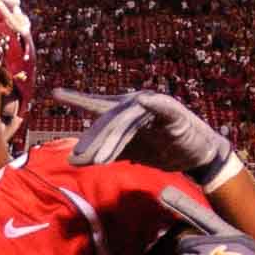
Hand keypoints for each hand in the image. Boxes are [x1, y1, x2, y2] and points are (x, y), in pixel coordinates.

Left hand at [52, 87, 242, 191]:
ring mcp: (154, 107)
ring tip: (100, 161)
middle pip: (109, 120)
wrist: (197, 154)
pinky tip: (146, 100)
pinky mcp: (174, 113)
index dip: (77, 98)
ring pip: (128, 122)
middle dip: (93, 141)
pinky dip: (155, 104)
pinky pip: (162, 107)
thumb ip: (103, 153)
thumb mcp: (129, 152)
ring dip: (113, 141)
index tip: (56, 93)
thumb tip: (72, 161)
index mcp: (124, 113)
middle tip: (78, 159)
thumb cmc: (162, 149)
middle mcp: (136, 105)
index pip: (97, 105)